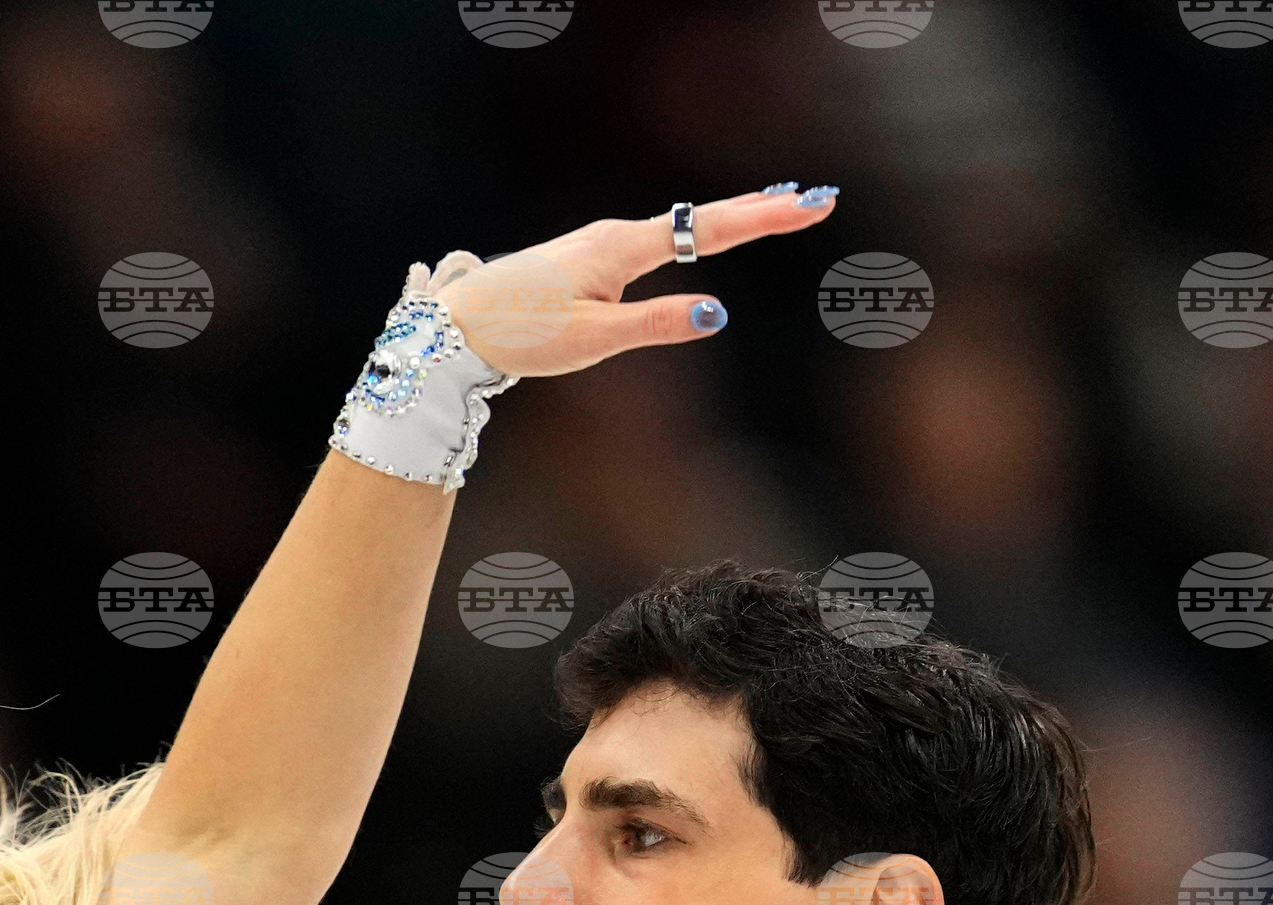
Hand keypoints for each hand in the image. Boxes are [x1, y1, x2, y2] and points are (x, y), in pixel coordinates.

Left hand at [441, 183, 836, 379]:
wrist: (459, 321)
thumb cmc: (523, 332)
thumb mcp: (594, 340)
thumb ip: (656, 325)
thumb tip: (717, 315)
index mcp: (625, 249)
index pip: (711, 230)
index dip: (766, 218)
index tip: (812, 202)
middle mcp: (616, 235)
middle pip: (702, 219)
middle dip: (760, 210)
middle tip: (813, 197)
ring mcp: (600, 244)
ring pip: (679, 226)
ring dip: (729, 216)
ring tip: (773, 206)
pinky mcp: (587, 259)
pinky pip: (655, 239)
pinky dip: (691, 231)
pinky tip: (699, 233)